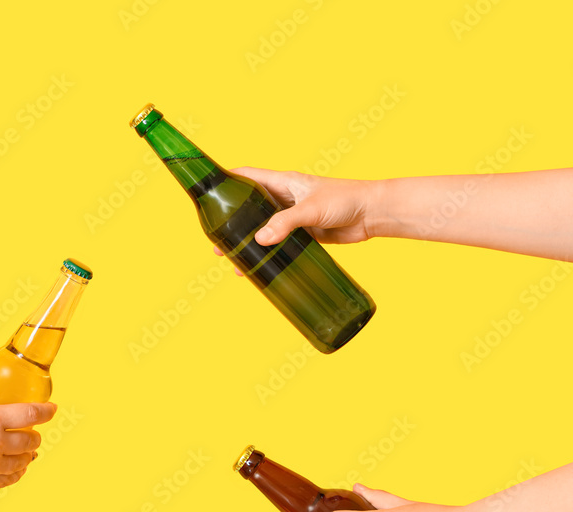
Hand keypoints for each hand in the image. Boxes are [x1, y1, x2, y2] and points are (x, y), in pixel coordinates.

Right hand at [0, 356, 55, 489]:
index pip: (30, 415)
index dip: (46, 412)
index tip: (52, 410)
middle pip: (30, 440)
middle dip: (34, 436)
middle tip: (32, 433)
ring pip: (22, 461)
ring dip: (28, 455)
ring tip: (26, 452)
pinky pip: (9, 479)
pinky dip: (16, 473)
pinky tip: (15, 469)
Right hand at [212, 168, 378, 272]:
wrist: (373, 214)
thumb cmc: (347, 199)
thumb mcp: (311, 209)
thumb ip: (285, 223)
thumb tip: (260, 240)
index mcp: (283, 182)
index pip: (247, 176)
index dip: (227, 181)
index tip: (208, 192)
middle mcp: (285, 198)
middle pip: (249, 207)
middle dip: (231, 222)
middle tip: (215, 240)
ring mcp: (293, 216)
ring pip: (262, 228)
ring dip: (247, 242)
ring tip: (231, 258)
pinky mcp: (304, 234)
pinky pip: (279, 243)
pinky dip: (267, 253)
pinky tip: (258, 266)